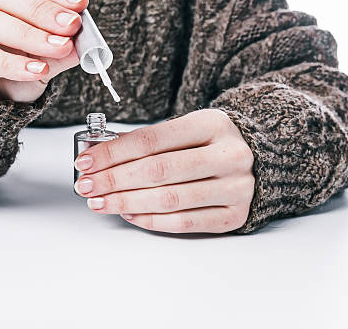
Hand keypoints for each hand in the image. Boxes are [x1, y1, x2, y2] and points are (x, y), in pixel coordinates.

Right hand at [0, 0, 87, 102]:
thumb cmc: (3, 76)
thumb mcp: (39, 61)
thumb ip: (58, 48)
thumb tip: (84, 41)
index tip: (80, 4)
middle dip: (42, 11)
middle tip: (72, 26)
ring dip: (29, 35)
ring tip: (59, 48)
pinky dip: (9, 63)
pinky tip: (35, 71)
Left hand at [74, 109, 254, 233]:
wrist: (261, 159)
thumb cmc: (212, 143)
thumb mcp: (187, 129)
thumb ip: (148, 141)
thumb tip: (99, 155)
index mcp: (213, 124)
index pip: (151, 139)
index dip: (113, 153)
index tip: (86, 161)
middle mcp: (228, 155)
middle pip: (157, 170)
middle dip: (113, 180)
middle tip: (86, 185)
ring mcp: (236, 188)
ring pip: (169, 199)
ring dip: (126, 202)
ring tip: (100, 201)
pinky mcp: (234, 215)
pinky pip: (184, 222)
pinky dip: (151, 220)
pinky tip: (128, 213)